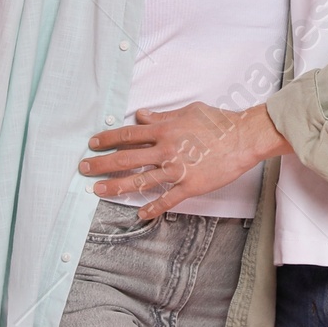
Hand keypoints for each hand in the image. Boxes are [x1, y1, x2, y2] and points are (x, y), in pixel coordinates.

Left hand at [79, 102, 287, 220]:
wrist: (243, 137)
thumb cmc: (218, 122)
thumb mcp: (188, 111)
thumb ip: (162, 115)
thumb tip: (140, 115)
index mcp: (164, 129)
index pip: (128, 135)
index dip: (107, 139)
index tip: (92, 144)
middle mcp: (165, 150)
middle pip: (126, 158)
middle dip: (102, 164)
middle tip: (84, 169)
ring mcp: (177, 170)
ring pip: (141, 180)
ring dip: (117, 186)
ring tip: (98, 190)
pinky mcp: (190, 185)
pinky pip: (168, 199)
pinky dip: (153, 208)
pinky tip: (141, 214)